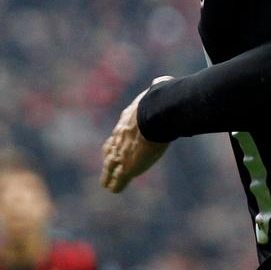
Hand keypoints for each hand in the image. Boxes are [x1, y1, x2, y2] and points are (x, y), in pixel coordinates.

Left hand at [101, 77, 172, 193]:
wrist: (155, 115)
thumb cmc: (160, 102)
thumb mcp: (157, 92)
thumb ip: (158, 88)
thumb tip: (162, 80)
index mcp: (126, 121)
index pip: (119, 132)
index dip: (118, 140)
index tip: (117, 143)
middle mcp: (119, 137)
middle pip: (110, 149)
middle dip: (109, 157)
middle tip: (108, 163)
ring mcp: (121, 153)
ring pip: (110, 167)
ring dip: (109, 175)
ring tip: (107, 183)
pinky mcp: (127, 167)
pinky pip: (117, 180)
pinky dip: (116, 185)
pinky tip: (113, 189)